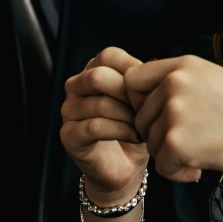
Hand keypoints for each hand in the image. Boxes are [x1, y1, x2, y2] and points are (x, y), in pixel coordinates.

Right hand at [60, 47, 148, 204]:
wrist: (128, 165)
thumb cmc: (138, 125)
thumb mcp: (145, 98)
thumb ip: (144, 79)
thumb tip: (153, 64)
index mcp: (94, 70)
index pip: (108, 56)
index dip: (132, 68)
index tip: (152, 86)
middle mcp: (76, 86)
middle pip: (98, 76)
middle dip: (128, 93)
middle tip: (147, 108)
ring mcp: (69, 111)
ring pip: (100, 104)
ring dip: (129, 116)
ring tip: (145, 126)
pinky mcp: (68, 135)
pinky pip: (95, 126)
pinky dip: (121, 131)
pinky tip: (136, 137)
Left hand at [125, 55, 222, 182]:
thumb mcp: (215, 82)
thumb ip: (181, 84)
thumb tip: (142, 96)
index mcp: (184, 65)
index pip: (133, 79)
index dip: (140, 102)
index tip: (162, 117)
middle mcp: (175, 83)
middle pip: (140, 116)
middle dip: (159, 135)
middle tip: (193, 143)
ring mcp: (175, 111)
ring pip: (150, 143)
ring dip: (171, 155)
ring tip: (204, 153)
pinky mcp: (177, 142)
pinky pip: (161, 166)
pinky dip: (178, 173)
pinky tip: (200, 169)